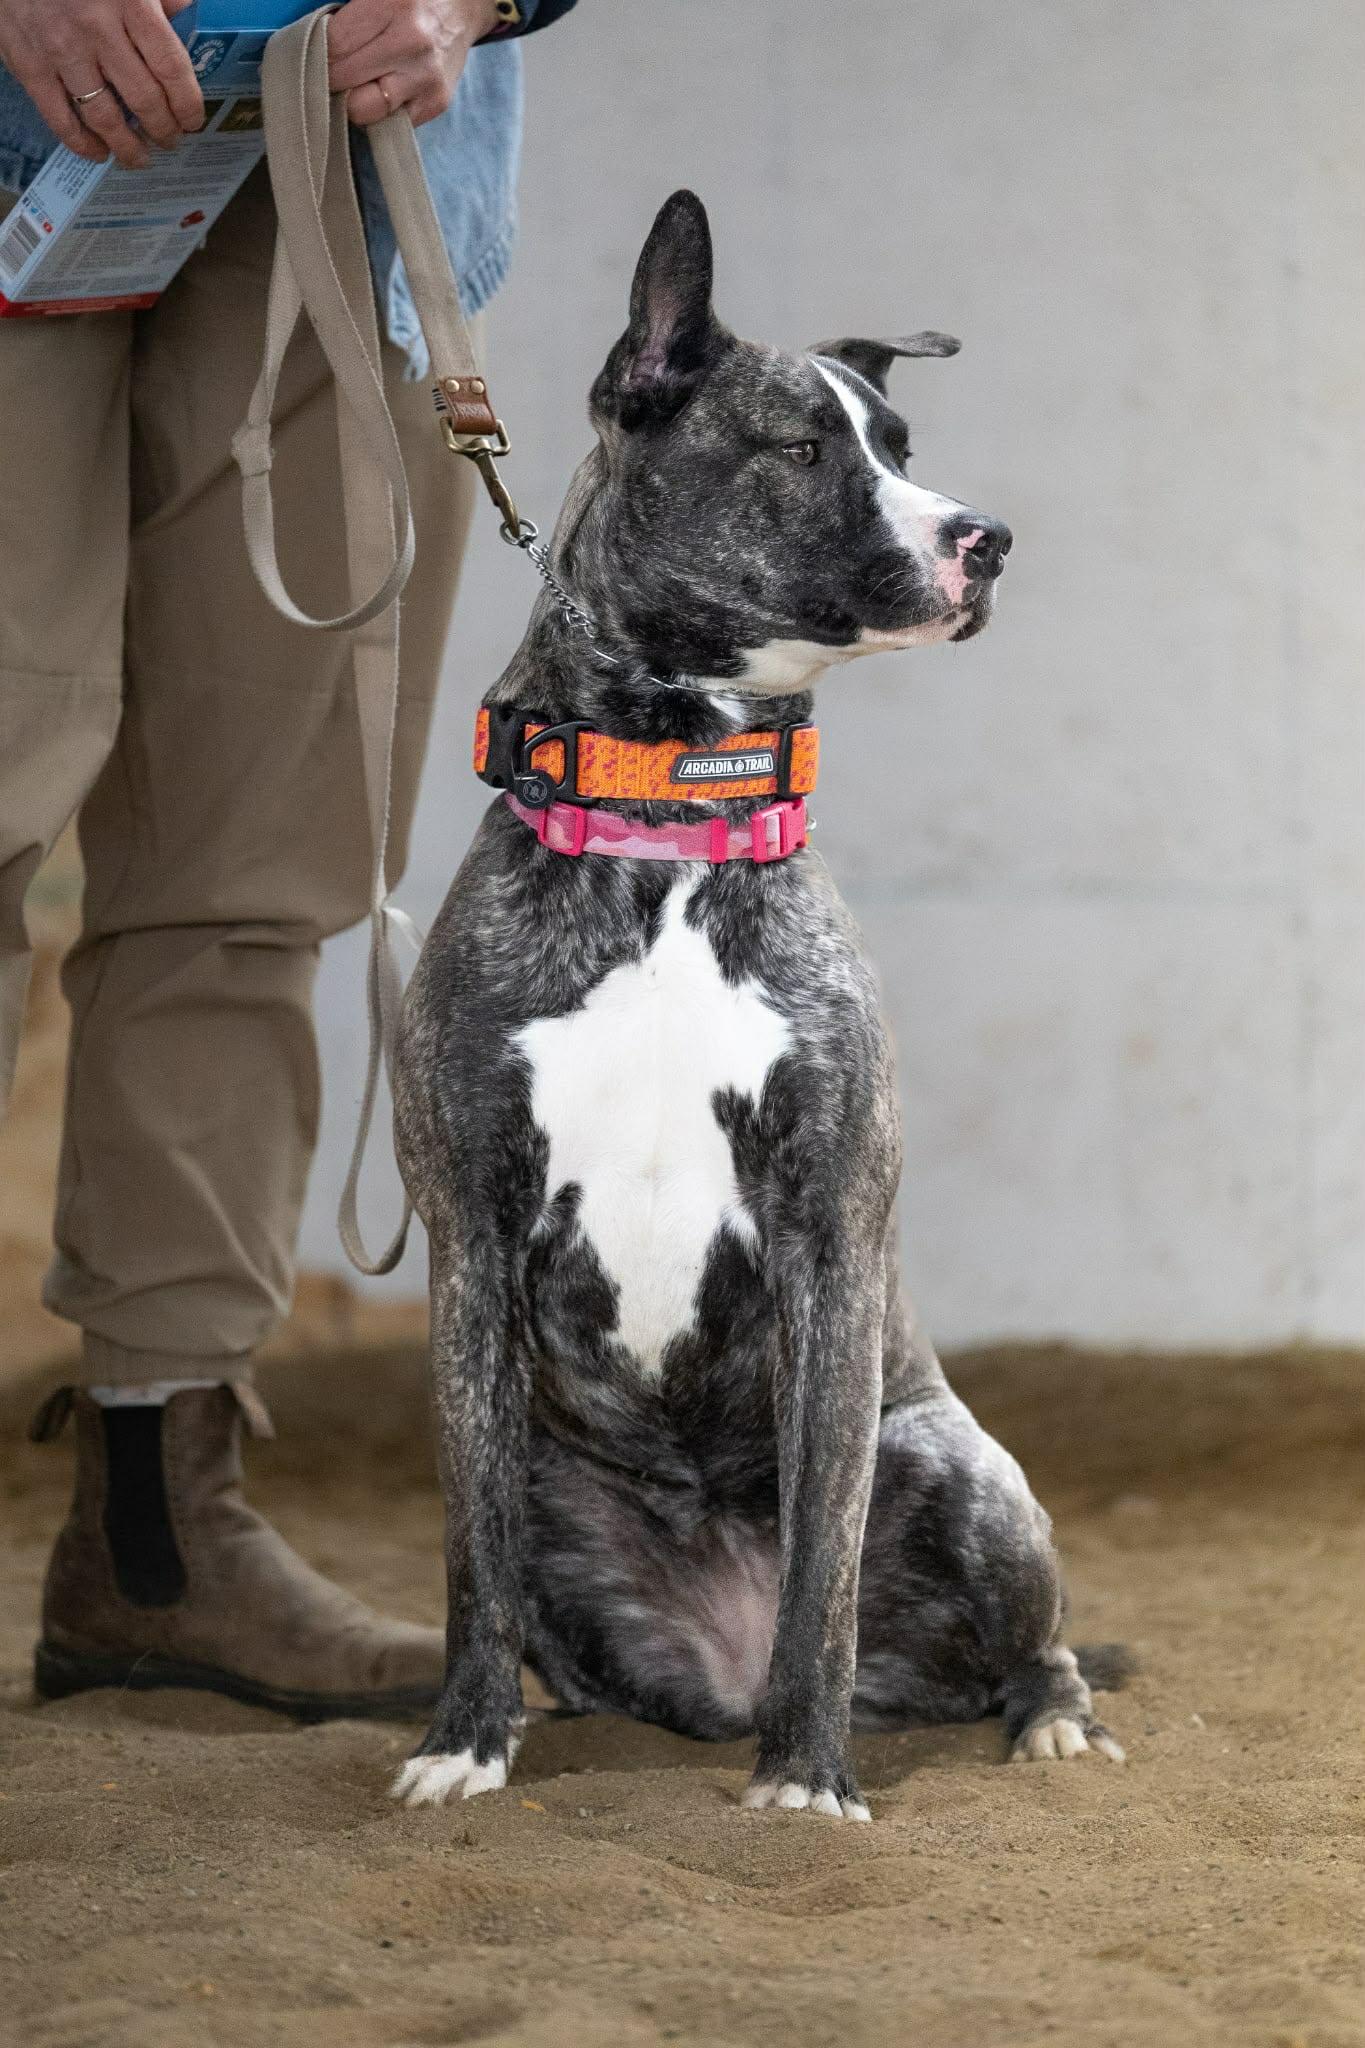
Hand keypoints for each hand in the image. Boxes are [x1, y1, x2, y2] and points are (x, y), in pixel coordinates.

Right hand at [0, 0, 204, 168]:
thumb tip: (192, 21)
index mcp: (130, 2)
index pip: (171, 67)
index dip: (187, 103)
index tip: (193, 121)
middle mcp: (98, 29)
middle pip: (144, 98)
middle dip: (163, 129)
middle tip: (170, 141)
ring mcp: (62, 50)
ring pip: (105, 117)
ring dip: (128, 146)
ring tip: (140, 157)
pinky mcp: (30, 65)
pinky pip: (61, 119)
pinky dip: (83, 144)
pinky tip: (99, 152)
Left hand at [329, 0, 501, 127]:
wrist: (463, 7)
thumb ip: (347, 17)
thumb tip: (311, 46)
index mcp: (391, 6)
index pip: (333, 46)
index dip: (317, 52)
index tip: (317, 51)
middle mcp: (410, 44)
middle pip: (343, 81)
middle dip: (332, 78)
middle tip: (335, 68)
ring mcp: (425, 79)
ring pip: (363, 111)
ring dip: (353, 100)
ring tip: (359, 81)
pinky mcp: (435, 103)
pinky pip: (388, 123)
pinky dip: (379, 111)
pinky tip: (384, 88)